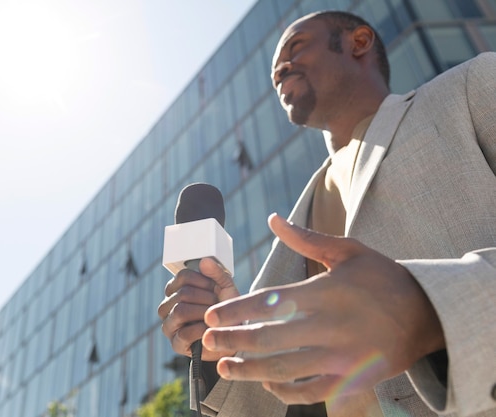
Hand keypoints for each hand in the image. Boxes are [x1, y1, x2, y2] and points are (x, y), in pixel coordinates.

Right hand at [158, 257, 239, 360]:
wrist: (235, 335)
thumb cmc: (227, 310)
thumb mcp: (225, 287)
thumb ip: (216, 273)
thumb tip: (205, 261)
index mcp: (175, 289)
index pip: (183, 276)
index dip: (204, 281)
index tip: (216, 289)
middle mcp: (167, 306)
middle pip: (182, 293)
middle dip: (207, 299)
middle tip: (219, 306)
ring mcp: (169, 325)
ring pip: (180, 311)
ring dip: (203, 313)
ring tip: (215, 317)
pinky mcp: (175, 344)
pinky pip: (184, 333)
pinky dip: (202, 330)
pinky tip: (211, 330)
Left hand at [202, 213, 444, 404]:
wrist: (428, 313)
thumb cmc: (383, 278)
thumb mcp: (349, 251)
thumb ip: (306, 239)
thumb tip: (272, 218)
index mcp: (325, 292)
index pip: (268, 303)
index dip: (234, 311)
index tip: (211, 316)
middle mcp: (330, 327)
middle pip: (268, 339)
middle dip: (232, 341)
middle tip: (207, 342)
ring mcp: (341, 357)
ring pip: (284, 369)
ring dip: (248, 370)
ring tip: (223, 367)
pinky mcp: (351, 378)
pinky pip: (311, 392)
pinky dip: (285, 392)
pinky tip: (265, 384)